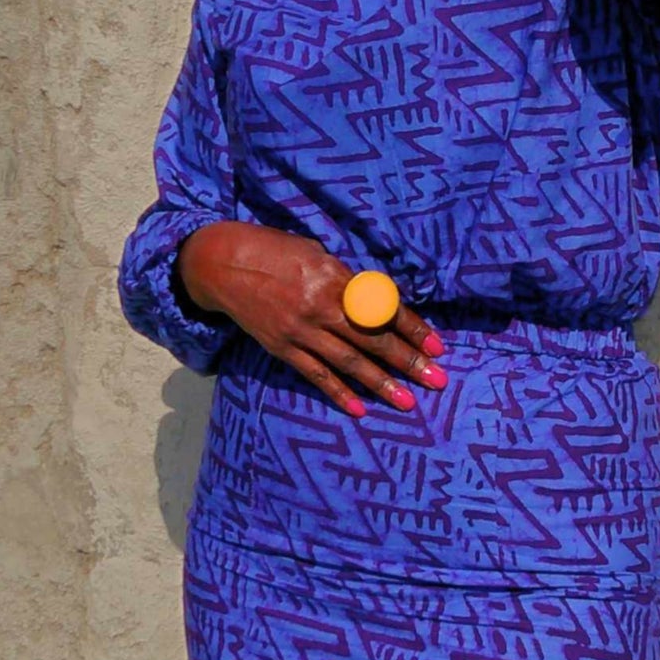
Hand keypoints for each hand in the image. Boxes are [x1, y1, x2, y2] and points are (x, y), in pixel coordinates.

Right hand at [176, 222, 447, 417]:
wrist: (221, 264)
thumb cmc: (274, 250)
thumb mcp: (316, 253)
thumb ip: (346, 279)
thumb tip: (376, 301)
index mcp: (334, 277)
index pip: (383, 308)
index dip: (413, 329)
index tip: (437, 347)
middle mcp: (320, 307)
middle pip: (373, 339)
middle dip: (409, 362)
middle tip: (437, 381)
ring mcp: (300, 331)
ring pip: (349, 362)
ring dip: (382, 383)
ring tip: (408, 401)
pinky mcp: (282, 348)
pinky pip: (316, 374)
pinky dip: (338, 393)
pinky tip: (360, 409)